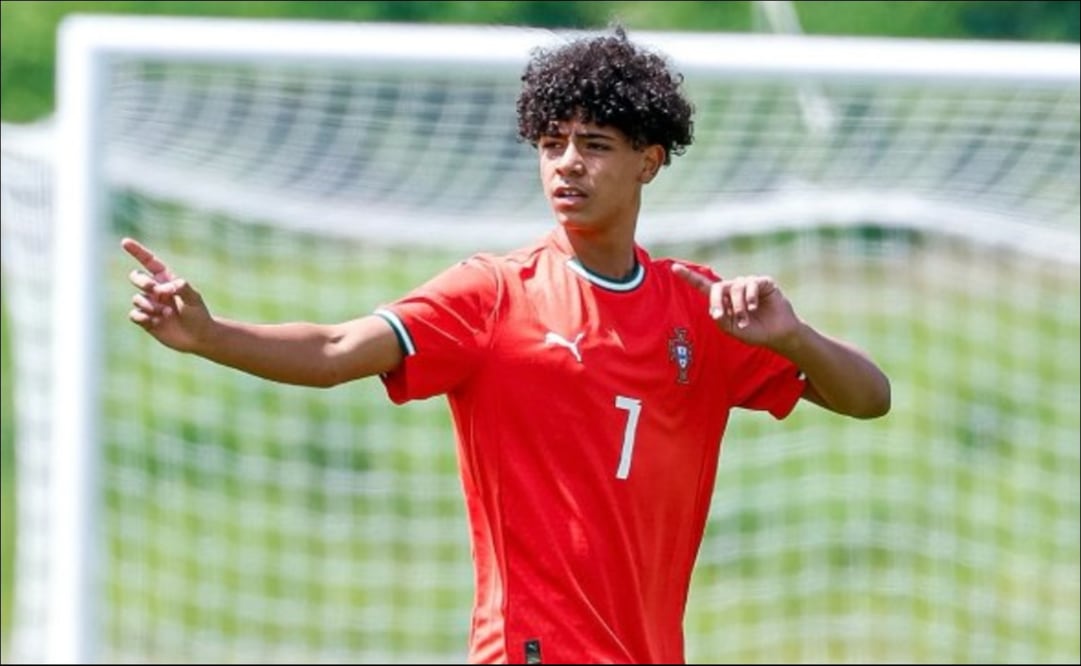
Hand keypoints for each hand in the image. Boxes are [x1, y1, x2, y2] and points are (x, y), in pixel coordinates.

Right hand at [122, 237, 211, 352]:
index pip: (150, 262)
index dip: (137, 251)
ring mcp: (150, 305)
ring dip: (150, 306)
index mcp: (167, 280)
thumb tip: (162, 288)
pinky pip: (134, 314)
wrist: (198, 337)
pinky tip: (156, 322)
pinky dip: (143, 317)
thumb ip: (181, 287)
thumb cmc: (198, 315)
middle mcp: (155, 291)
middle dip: (141, 281)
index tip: (124, 242)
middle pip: (136, 277)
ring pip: (136, 298)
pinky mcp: (145, 320)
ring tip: (167, 314)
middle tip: (154, 290)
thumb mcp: (194, 298)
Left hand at [671, 263, 799, 348]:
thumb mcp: (732, 329)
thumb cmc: (754, 332)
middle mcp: (734, 288)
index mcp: (723, 299)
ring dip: (738, 307)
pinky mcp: (763, 282)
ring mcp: (748, 283)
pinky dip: (750, 297)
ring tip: (745, 320)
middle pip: (718, 287)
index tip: (674, 267)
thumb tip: (715, 310)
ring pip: (735, 288)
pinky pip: (751, 284)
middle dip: (716, 301)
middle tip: (719, 316)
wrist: (778, 334)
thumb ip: (721, 320)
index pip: (703, 285)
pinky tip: (753, 307)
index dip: (689, 276)